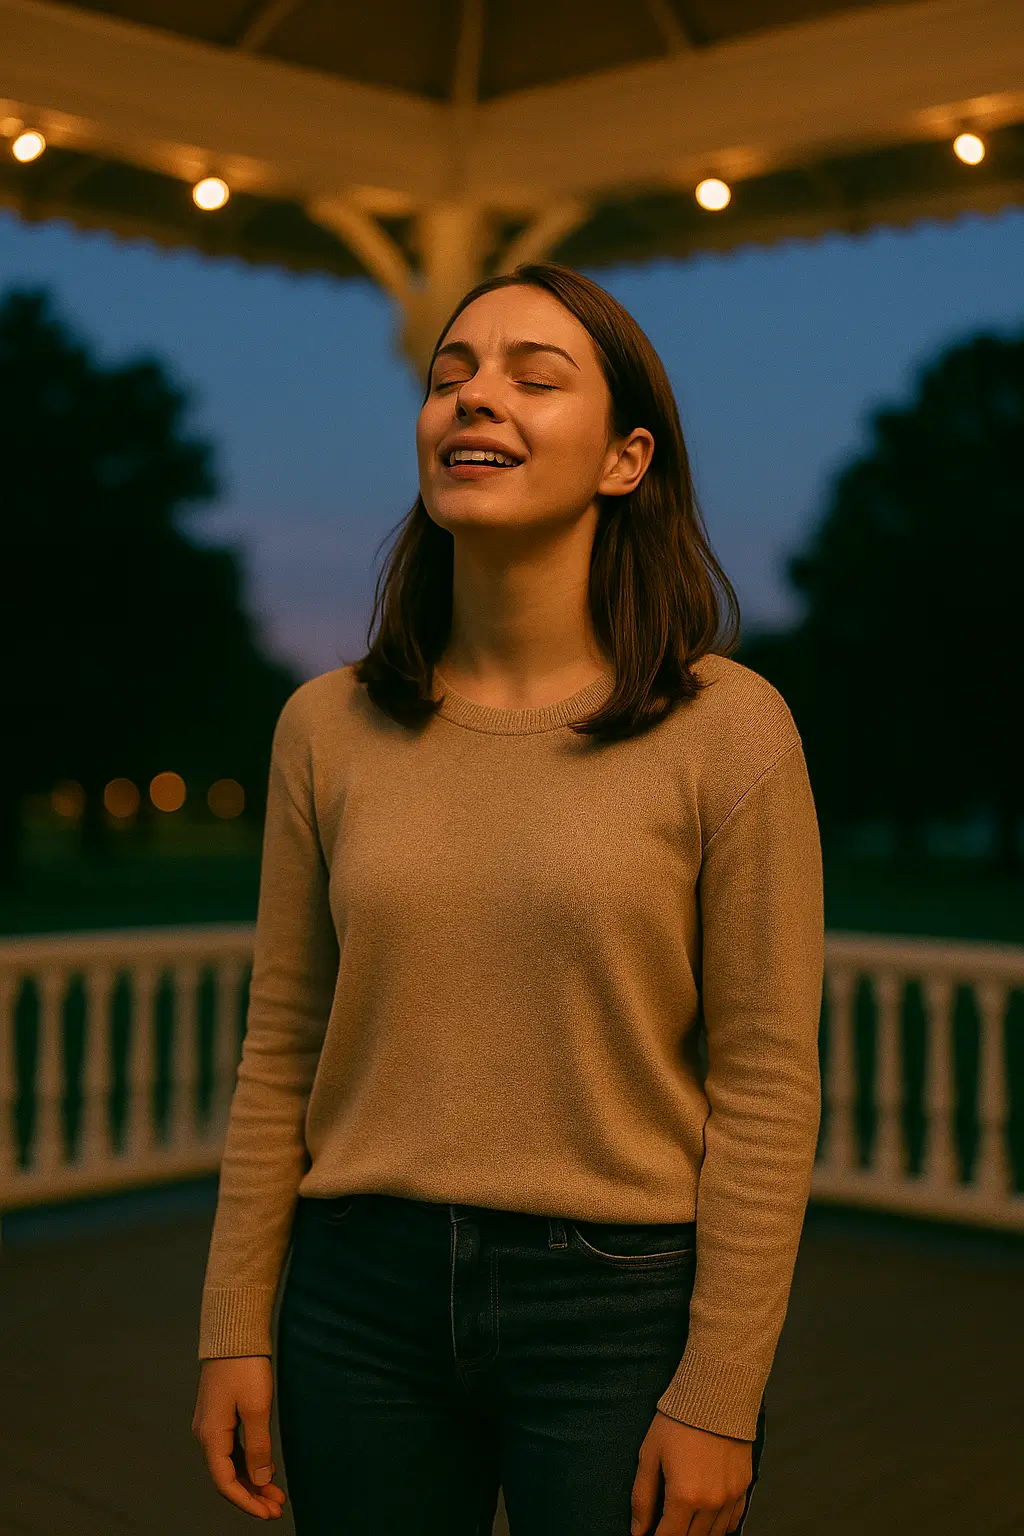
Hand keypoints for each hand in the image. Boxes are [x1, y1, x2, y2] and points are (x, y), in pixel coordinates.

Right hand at [192, 1356, 287, 1519]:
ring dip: (252, 1480)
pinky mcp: (220, 1415)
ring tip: (276, 1494)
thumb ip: (258, 1447)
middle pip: (227, 1476)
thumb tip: (261, 1479)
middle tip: (277, 1508)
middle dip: (252, 1494)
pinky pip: (233, 1448)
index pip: (225, 1482)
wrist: (234, 1333)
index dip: (246, 1501)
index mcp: (211, 1435)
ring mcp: (211, 1424)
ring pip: (231, 1463)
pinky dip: (249, 1462)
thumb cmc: (244, 1367)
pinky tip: (265, 1469)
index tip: (268, 1513)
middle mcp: (206, 1434)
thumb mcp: (257, 1408)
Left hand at [631, 1410, 751, 1534]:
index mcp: (684, 1496)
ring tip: (684, 1522)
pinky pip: (733, 1520)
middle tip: (666, 1523)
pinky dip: (720, 1526)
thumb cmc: (678, 1422)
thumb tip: (638, 1530)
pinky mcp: (743, 1487)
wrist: (715, 1395)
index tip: (650, 1535)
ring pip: (714, 1534)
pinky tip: (708, 1519)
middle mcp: (710, 1503)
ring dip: (697, 1533)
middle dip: (676, 1535)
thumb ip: (642, 1497)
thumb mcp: (650, 1455)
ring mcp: (730, 1497)